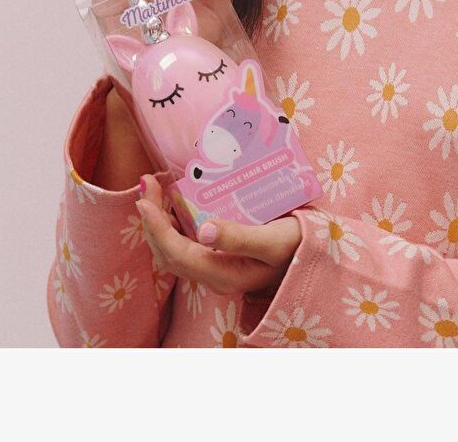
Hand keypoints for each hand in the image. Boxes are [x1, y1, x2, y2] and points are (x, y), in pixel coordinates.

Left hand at [136, 174, 301, 294]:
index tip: (144, 199)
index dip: (155, 228)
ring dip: (159, 219)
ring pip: (173, 246)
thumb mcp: (273, 240)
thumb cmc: (297, 246)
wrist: (314, 253)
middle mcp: (213, 274)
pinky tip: (175, 200)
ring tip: (155, 187)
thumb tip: (203, 230)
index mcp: (222, 275)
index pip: (175, 254)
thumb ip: (239, 237)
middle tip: (147, 183)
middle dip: (151, 218)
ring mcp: (214, 265)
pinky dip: (173, 220)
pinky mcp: (218, 254)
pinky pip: (185, 241)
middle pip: (167, 250)